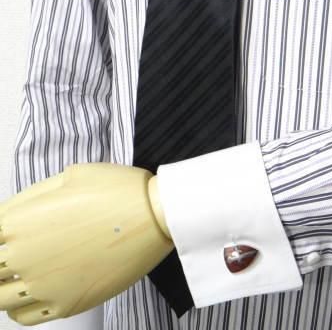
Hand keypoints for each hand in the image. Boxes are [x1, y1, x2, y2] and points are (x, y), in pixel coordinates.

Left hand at [0, 163, 173, 324]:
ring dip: (3, 285)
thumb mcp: (71, 175)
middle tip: (17, 252)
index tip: (9, 233)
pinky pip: (22, 317)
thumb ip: (31, 196)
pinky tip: (32, 291)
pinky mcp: (65, 304)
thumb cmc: (118, 190)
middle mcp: (23, 257)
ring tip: (21, 271)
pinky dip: (18, 306)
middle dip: (0, 259)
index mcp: (19, 221)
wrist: (155, 215)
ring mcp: (43, 285)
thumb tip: (12, 213)